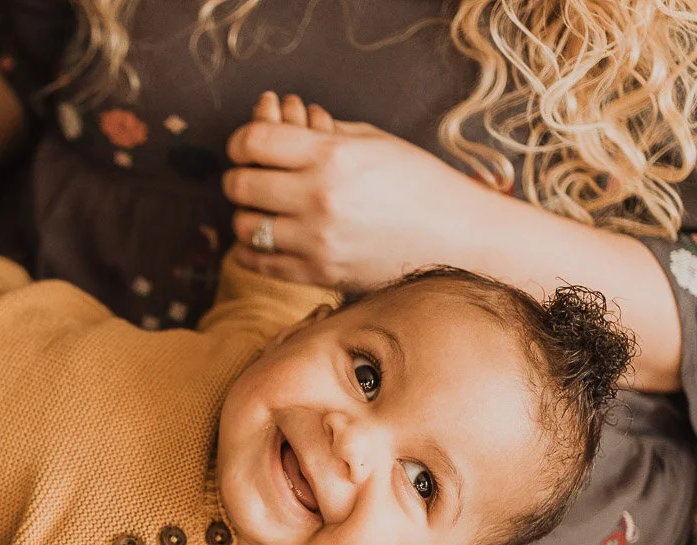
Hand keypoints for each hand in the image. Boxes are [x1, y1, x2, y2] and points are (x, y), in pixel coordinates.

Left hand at [224, 93, 511, 288]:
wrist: (457, 237)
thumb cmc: (417, 182)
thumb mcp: (372, 141)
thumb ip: (318, 132)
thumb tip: (273, 120)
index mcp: (332, 156)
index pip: (254, 141)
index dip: (240, 141)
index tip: (246, 146)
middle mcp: (319, 198)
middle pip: (240, 185)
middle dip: (239, 177)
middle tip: (251, 177)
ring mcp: (317, 241)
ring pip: (244, 228)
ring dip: (246, 216)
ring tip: (264, 210)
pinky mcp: (320, 273)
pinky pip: (260, 264)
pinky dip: (252, 251)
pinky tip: (265, 239)